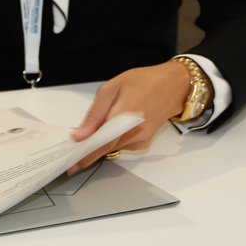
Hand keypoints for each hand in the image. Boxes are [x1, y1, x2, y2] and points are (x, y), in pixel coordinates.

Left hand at [67, 61, 191, 173]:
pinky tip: (112, 127)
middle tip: (72, 153)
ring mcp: (142, 140)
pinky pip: (122, 145)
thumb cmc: (144, 82)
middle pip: (106, 149)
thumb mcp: (112, 88)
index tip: (72, 163)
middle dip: (88, 152)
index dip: (85, 155)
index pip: (101, 143)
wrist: (174, 86)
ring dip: (99, 144)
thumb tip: (80, 133)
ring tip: (93, 131)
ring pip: (113, 148)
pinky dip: (112, 140)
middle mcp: (135, 132)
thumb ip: (95, 113)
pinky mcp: (144, 143)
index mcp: (125, 116)